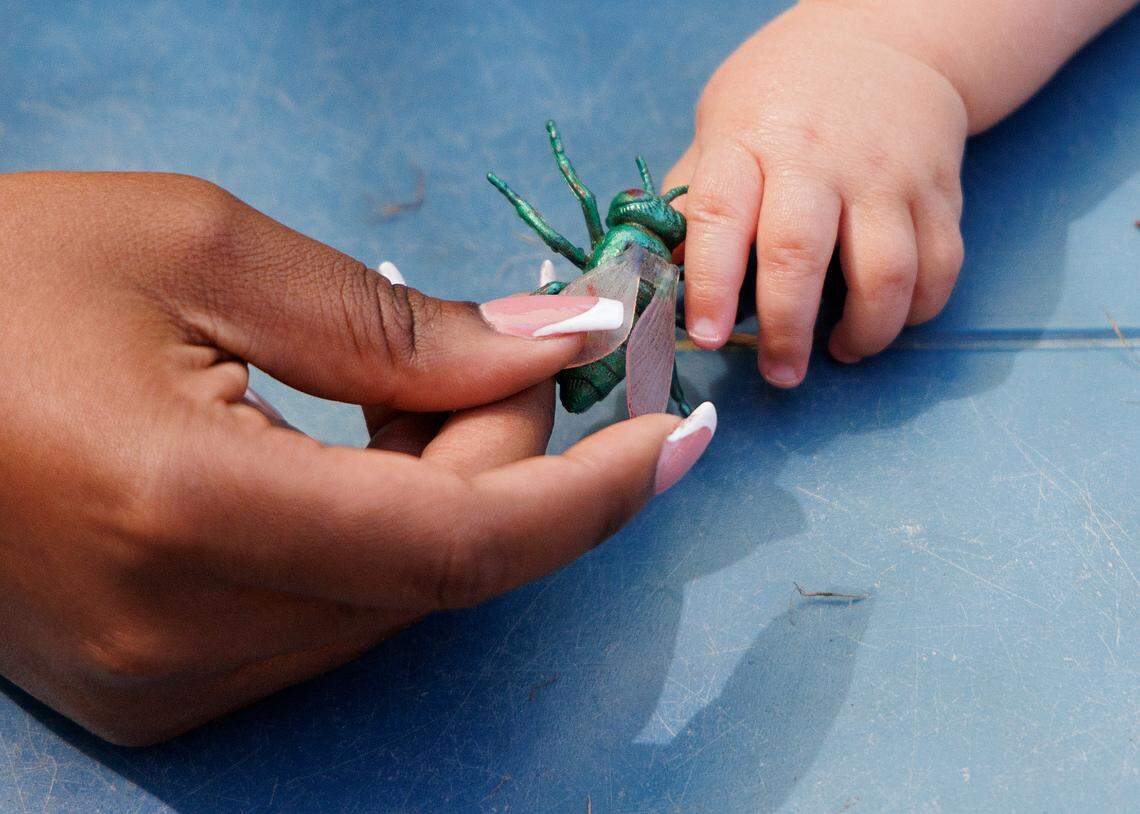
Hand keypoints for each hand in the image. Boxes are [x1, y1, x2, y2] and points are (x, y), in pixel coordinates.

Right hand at [0, 172, 713, 744]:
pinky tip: (362, 449)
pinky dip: (385, 535)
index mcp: (182, 511)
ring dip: (450, 493)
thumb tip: (554, 348)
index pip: (460, 545)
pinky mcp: (150, 686)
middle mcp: (176, 633)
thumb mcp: (203, 252)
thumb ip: (400, 326)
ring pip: (394, 600)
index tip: (677, 434)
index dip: (590, 492)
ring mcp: (159, 681)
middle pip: (440, 569)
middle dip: (514, 459)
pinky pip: (330, 617)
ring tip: (416, 385)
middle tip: (518, 352)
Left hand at [665, 1, 967, 385]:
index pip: (721, 216)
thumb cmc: (781, 101)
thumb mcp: (719, 127)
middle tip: (778, 373)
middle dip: (785, 328)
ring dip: (865, 331)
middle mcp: (818, 157)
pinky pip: (939, 267)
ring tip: (839, 352)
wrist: (884, 40)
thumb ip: (695, 200)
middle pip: (799, 254)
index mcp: (750, 141)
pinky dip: (916, 311)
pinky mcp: (939, 190)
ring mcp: (886, 173)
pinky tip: (886, 321)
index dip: (710, 284)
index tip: (707, 336)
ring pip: (885, 271)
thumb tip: (661, 279)